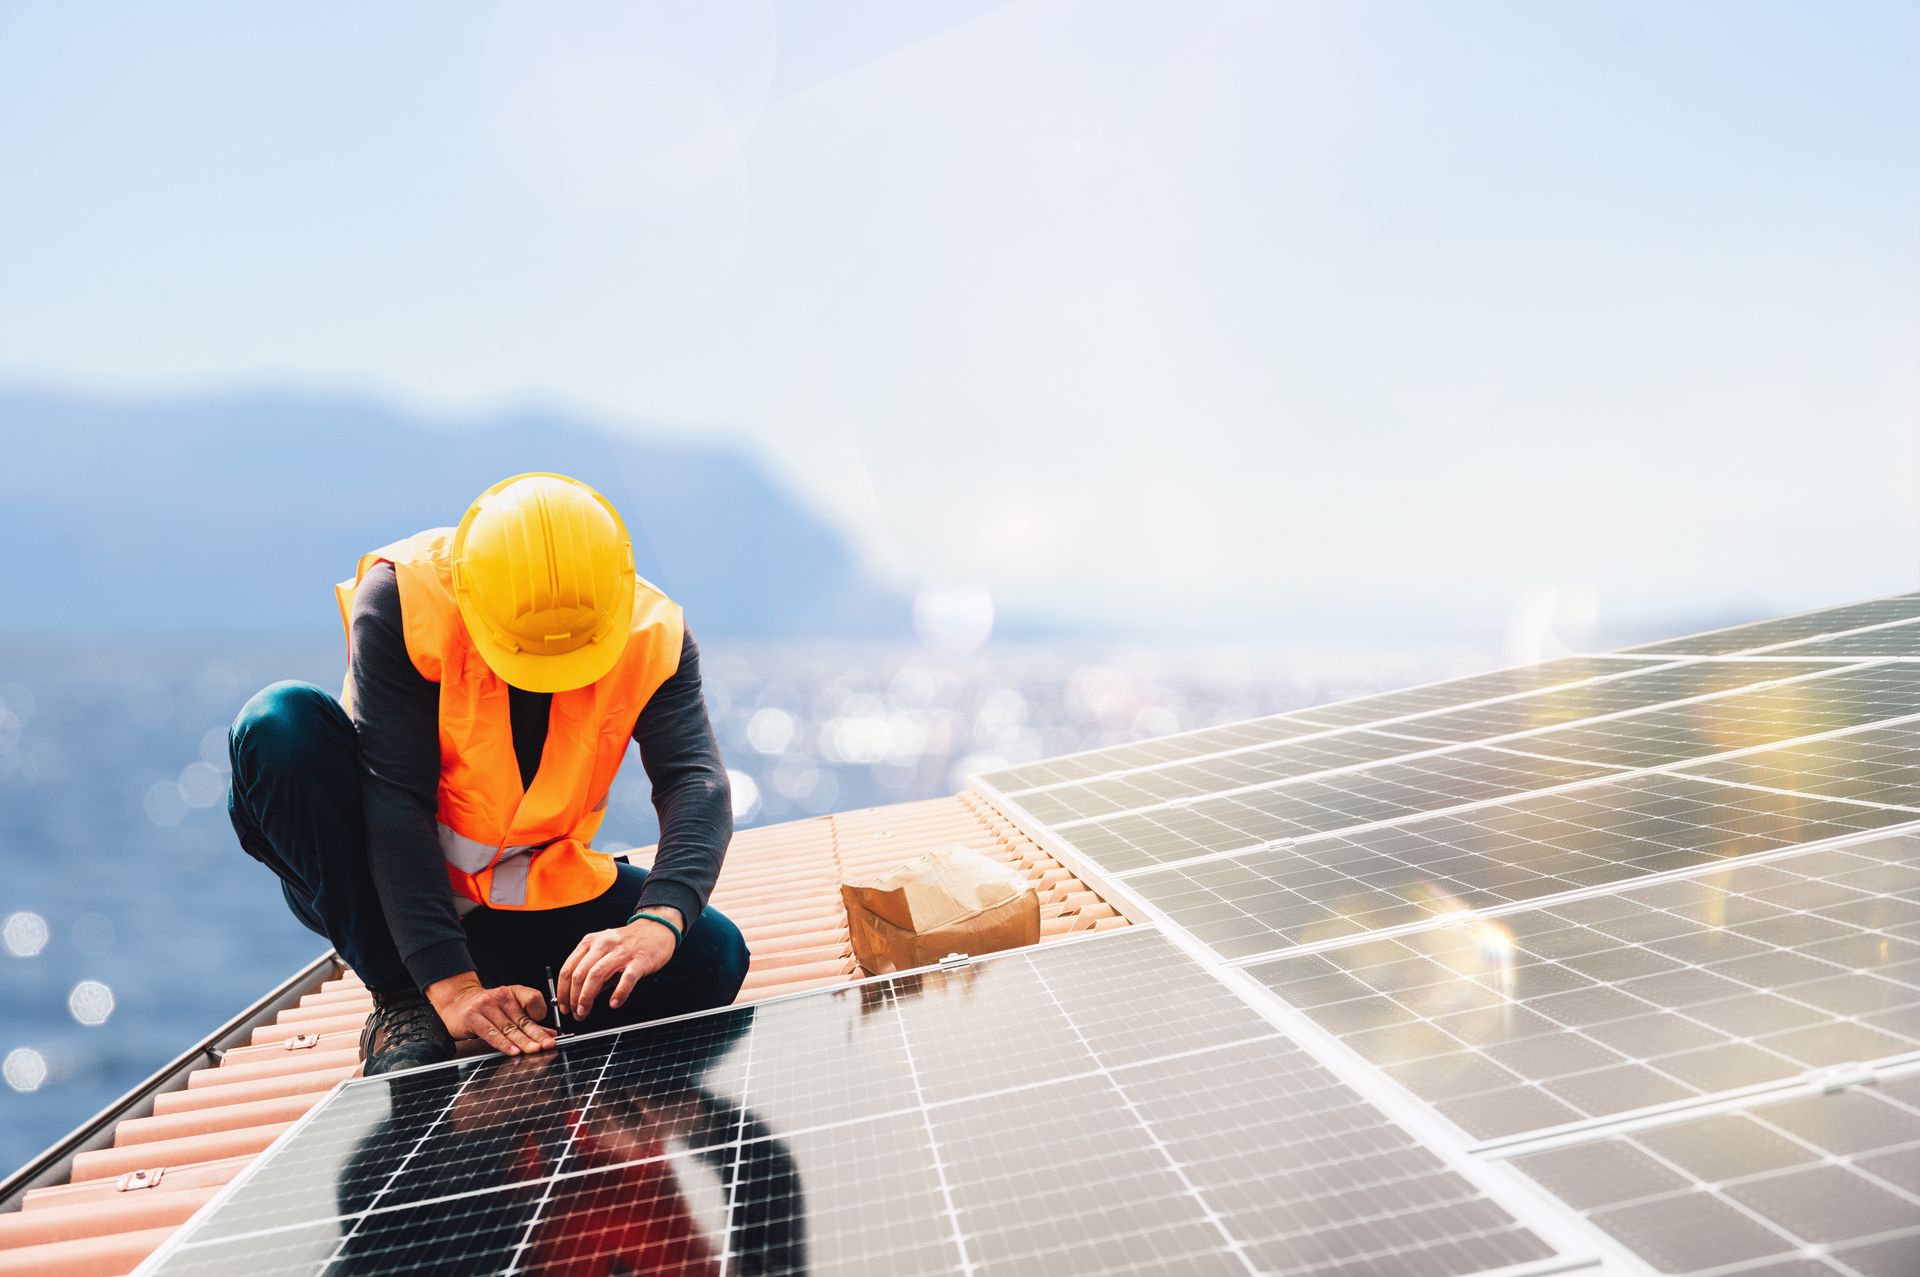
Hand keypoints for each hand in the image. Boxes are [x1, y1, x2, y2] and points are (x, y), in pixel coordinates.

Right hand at [425, 972, 555, 1056]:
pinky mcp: (473, 1018)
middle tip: (548, 1045)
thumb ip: (529, 1021)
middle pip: (522, 1019)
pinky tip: (513, 1051)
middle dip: (537, 1034)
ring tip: (534, 1050)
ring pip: (508, 1028)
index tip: (549, 1028)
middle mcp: (501, 997)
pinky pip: (491, 1033)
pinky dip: (503, 1043)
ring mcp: (486, 1007)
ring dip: (523, 1041)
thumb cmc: (486, 1007)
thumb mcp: (509, 1009)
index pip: (532, 998)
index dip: (541, 1012)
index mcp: (513, 992)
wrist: (457, 1001)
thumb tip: (551, 1034)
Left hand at [557, 908, 682, 1018]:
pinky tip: (614, 1004)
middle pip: (580, 973)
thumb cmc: (630, 942)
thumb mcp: (604, 951)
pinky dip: (618, 993)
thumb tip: (577, 997)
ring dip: (587, 997)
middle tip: (575, 1013)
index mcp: (590, 942)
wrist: (657, 929)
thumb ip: (591, 972)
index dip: (562, 990)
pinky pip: (626, 979)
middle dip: (573, 997)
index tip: (563, 1005)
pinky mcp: (639, 960)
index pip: (568, 968)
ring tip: (585, 1011)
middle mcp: (603, 945)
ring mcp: (621, 952)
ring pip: (596, 975)